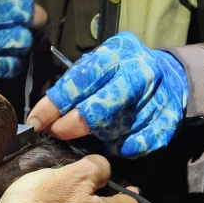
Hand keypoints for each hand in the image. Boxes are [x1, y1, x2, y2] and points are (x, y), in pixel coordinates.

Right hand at [0, 0, 46, 115]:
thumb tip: (30, 11)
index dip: (29, 9)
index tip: (30, 16)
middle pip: (23, 18)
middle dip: (31, 27)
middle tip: (28, 34)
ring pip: (21, 41)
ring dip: (23, 47)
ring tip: (16, 49)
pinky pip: (12, 65)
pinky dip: (16, 65)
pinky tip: (10, 64)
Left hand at [27, 32, 187, 157]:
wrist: (167, 78)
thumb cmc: (118, 74)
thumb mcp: (95, 68)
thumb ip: (70, 88)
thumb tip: (39, 119)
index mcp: (116, 54)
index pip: (79, 81)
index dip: (54, 105)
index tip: (35, 123)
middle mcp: (139, 74)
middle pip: (98, 110)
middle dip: (70, 126)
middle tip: (55, 133)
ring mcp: (155, 100)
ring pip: (113, 131)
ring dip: (96, 138)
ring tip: (91, 134)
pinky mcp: (165, 124)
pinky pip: (133, 146)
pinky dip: (118, 148)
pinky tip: (113, 141)